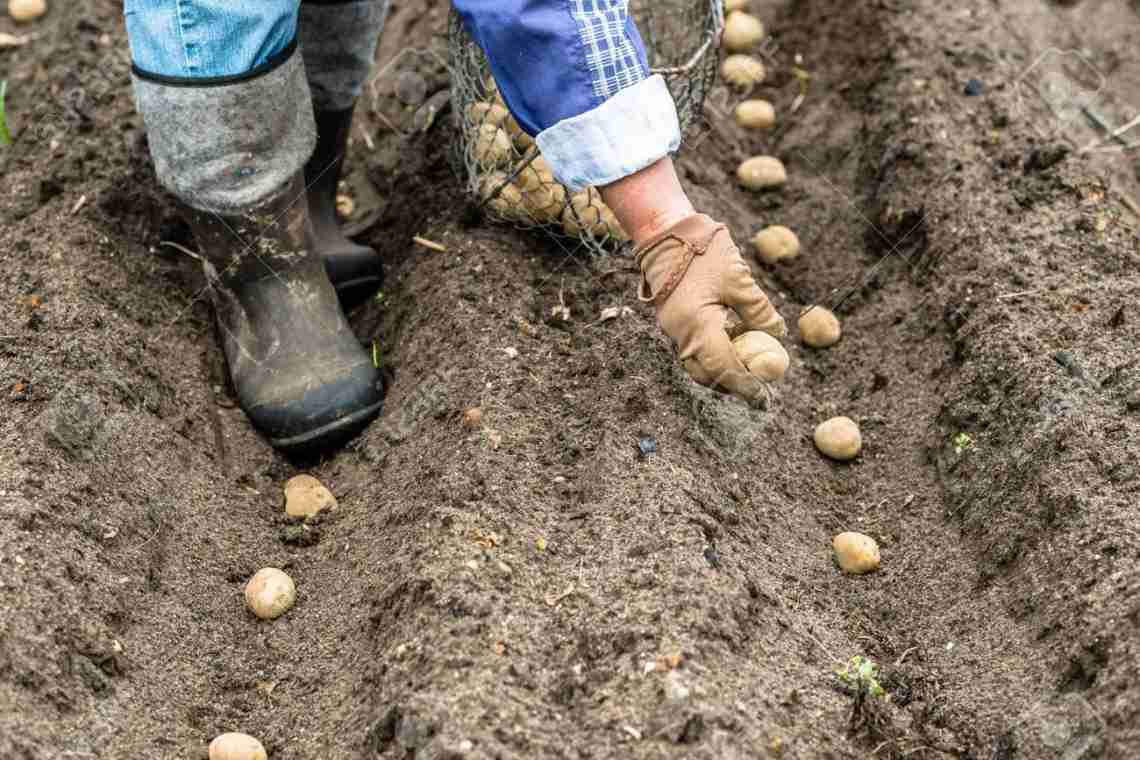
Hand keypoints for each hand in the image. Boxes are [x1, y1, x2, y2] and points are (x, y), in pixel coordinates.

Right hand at [635, 213, 785, 402]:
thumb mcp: (739, 280)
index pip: (724, 370)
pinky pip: (694, 347)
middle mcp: (681, 335)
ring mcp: (674, 329)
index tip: (765, 399)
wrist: (664, 232)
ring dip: (723, 368)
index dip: (746, 387)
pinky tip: (734, 339)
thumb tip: (778, 334)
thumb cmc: (702, 252)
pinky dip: (714, 351)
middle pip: (708, 375)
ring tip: (749, 363)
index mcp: (698, 327)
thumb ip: (759, 310)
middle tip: (759, 386)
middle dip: (733, 384)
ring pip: (699, 363)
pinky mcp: (674, 320)